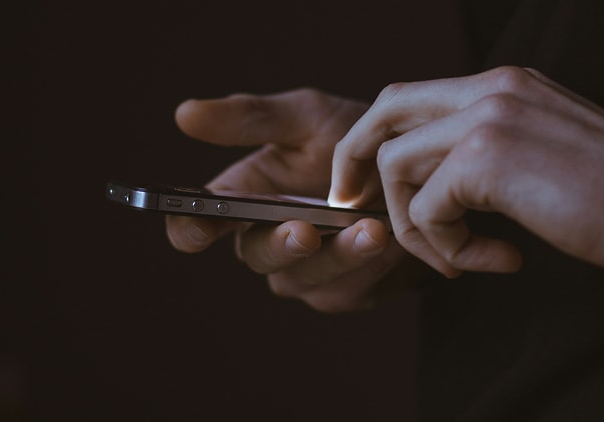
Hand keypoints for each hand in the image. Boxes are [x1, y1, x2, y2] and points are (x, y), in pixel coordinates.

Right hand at [166, 89, 422, 311]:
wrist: (419, 169)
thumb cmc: (355, 139)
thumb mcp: (308, 117)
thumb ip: (252, 118)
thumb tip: (184, 114)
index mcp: (245, 199)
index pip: (200, 223)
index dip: (191, 229)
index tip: (198, 227)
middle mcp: (268, 240)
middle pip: (256, 256)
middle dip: (280, 245)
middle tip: (305, 231)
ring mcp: (306, 272)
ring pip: (304, 279)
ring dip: (337, 257)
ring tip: (371, 229)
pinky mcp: (345, 291)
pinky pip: (347, 291)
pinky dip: (368, 267)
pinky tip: (391, 241)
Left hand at [329, 67, 603, 277]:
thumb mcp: (538, 153)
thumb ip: (483, 152)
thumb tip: (432, 183)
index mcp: (501, 85)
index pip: (410, 97)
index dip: (375, 139)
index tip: (364, 184)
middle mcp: (490, 88)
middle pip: (385, 111)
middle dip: (355, 160)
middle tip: (353, 204)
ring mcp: (488, 117)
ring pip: (397, 166)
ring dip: (413, 226)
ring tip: (456, 258)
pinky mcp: (488, 157)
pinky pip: (428, 209)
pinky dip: (446, 247)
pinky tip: (491, 259)